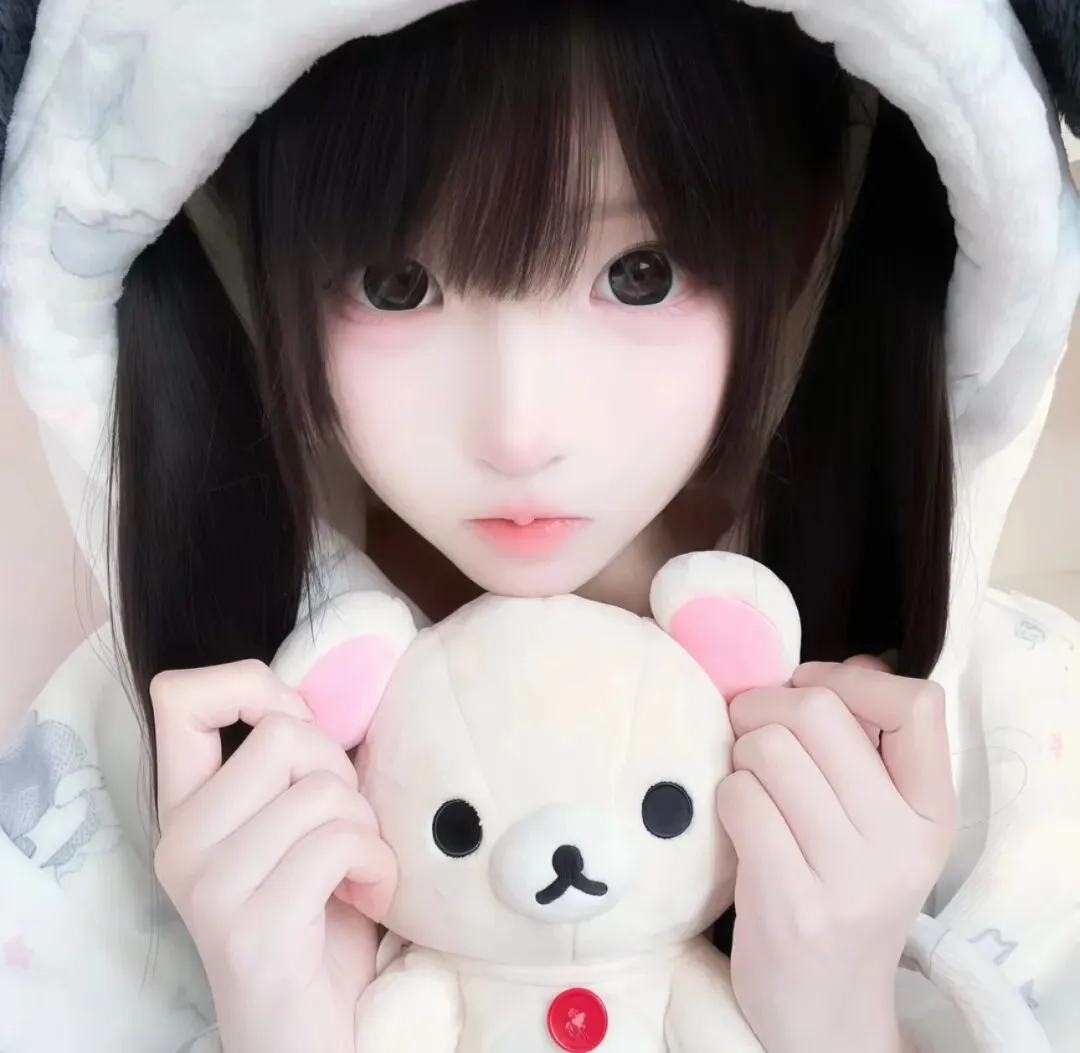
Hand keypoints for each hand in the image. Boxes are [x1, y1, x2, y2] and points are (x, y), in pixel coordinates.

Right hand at [151, 659, 397, 1052]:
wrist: (305, 1035)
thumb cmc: (315, 919)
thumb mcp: (295, 828)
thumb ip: (290, 766)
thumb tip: (317, 694)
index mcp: (185, 809)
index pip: (180, 698)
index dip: (252, 685)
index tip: (298, 727)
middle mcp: (181, 841)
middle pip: (283, 734)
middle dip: (340, 770)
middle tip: (346, 825)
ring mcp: (210, 885)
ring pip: (323, 790)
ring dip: (366, 826)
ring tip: (357, 868)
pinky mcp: (252, 926)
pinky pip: (339, 843)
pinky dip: (378, 864)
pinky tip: (369, 895)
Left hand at [716, 658, 957, 1052]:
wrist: (825, 1009)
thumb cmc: (842, 890)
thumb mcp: (883, 824)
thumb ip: (872, 742)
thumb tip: (853, 660)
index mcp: (931, 811)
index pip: (917, 702)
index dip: (847, 679)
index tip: (810, 695)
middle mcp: (900, 841)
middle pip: (816, 712)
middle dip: (763, 705)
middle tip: (750, 728)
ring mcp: (847, 875)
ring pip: (766, 749)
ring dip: (740, 754)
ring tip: (749, 781)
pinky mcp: (790, 900)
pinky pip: (737, 797)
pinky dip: (725, 795)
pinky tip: (738, 821)